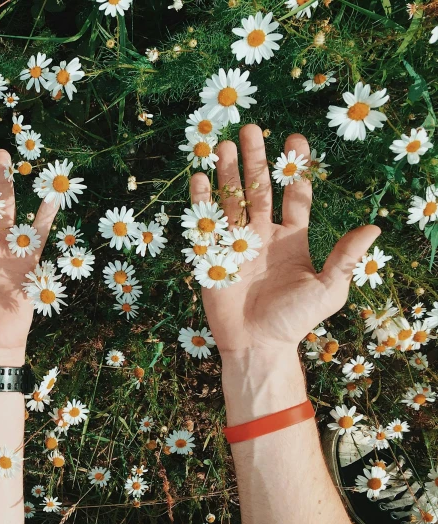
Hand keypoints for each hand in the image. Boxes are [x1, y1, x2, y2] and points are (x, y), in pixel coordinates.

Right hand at [189, 125, 379, 357]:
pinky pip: (206, 223)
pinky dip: (202, 201)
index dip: (295, 169)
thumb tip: (374, 226)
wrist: (257, 343)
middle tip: (251, 129)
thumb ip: (346, 257)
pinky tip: (200, 177)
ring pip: (231, 200)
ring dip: (228, 173)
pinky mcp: (213, 254)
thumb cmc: (295, 320)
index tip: (295, 140)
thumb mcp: (328, 289)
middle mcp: (263, 234)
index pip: (294, 195)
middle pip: (258, 189)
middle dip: (255, 160)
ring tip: (225, 145)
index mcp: (292, 238)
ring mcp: (236, 243)